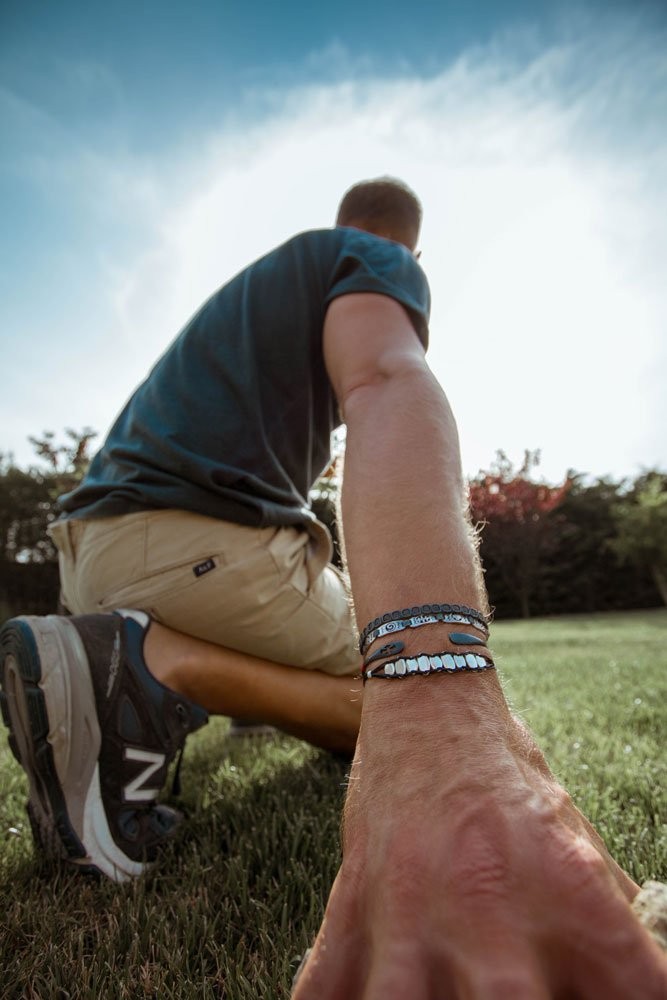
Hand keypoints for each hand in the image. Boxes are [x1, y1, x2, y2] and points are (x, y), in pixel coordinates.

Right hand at [292, 695, 666, 998]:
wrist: (428, 705)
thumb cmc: (508, 773)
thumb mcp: (579, 836)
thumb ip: (618, 912)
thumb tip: (651, 970)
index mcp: (569, 891)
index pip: (637, 993)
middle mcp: (490, 910)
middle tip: (519, 994)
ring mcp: (413, 915)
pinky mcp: (352, 910)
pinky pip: (324, 992)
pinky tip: (365, 999)